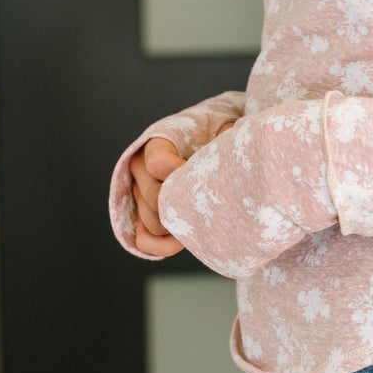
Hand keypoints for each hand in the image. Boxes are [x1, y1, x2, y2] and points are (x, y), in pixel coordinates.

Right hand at [129, 120, 236, 257]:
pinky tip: (185, 240)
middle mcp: (140, 166)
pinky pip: (143, 240)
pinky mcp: (140, 214)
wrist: (206, 141)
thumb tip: (234, 146)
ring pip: (151, 222)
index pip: (157, 164)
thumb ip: (228, 134)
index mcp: (158, 141)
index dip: (182, 175)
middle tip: (211, 203)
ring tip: (204, 217)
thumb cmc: (216, 132)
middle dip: (184, 205)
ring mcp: (138, 191)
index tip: (209, 177)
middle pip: (153, 198)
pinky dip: (163, 246)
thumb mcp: (224, 126)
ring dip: (177, 226)